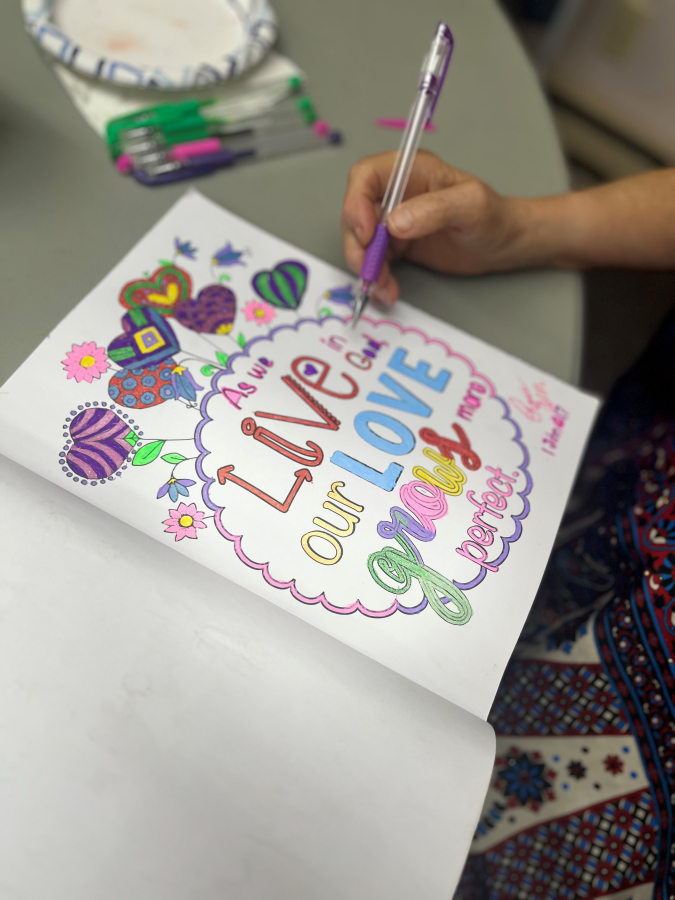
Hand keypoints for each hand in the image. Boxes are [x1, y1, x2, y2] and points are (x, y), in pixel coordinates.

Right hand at [341, 150, 527, 303]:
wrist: (502, 244)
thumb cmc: (493, 216)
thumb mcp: (470, 206)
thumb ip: (434, 209)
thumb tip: (395, 223)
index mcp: (410, 170)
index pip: (366, 176)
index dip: (356, 202)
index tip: (367, 233)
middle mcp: (396, 192)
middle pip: (356, 212)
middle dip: (357, 244)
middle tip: (369, 270)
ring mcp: (393, 219)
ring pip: (361, 240)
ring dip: (366, 266)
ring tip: (383, 287)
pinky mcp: (396, 244)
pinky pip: (375, 260)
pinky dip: (377, 277)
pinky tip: (389, 289)